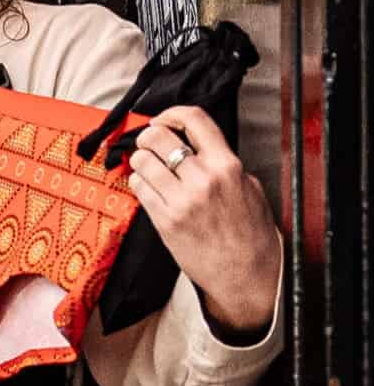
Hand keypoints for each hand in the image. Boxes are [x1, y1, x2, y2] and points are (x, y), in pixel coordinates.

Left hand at [126, 107, 281, 338]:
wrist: (246, 271)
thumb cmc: (249, 230)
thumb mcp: (248, 187)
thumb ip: (222, 162)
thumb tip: (194, 144)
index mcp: (227, 166)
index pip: (194, 119)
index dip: (171, 113)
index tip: (164, 120)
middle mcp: (203, 179)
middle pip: (157, 136)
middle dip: (149, 136)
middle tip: (151, 145)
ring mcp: (181, 200)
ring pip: (140, 160)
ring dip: (141, 160)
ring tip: (151, 169)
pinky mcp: (164, 220)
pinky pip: (137, 187)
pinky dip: (139, 182)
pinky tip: (150, 187)